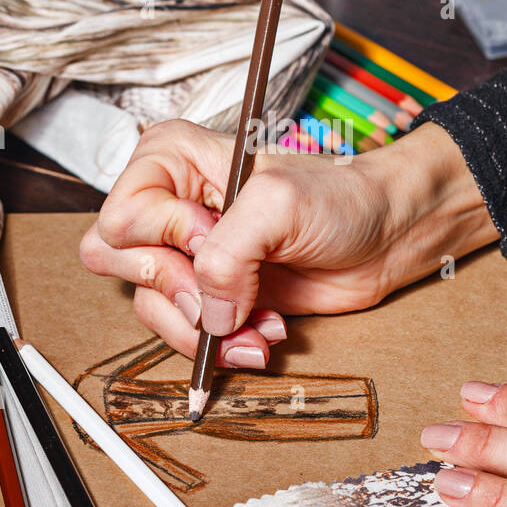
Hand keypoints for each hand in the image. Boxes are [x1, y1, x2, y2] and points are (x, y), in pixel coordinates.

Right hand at [80, 118, 496, 366]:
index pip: (124, 217)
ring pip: (150, 307)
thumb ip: (226, 255)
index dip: (170, 238)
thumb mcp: (278, 206)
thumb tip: (207, 314)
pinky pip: (185, 334)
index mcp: (171, 160)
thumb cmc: (342, 198)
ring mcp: (189, 254)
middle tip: (227, 294)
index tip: (217, 236)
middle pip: (118, 263)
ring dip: (207, 329)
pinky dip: (223, 346)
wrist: (388, 235)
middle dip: (178, 292)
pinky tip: (264, 331)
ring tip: (260, 322)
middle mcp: (170, 205)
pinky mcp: (212, 295)